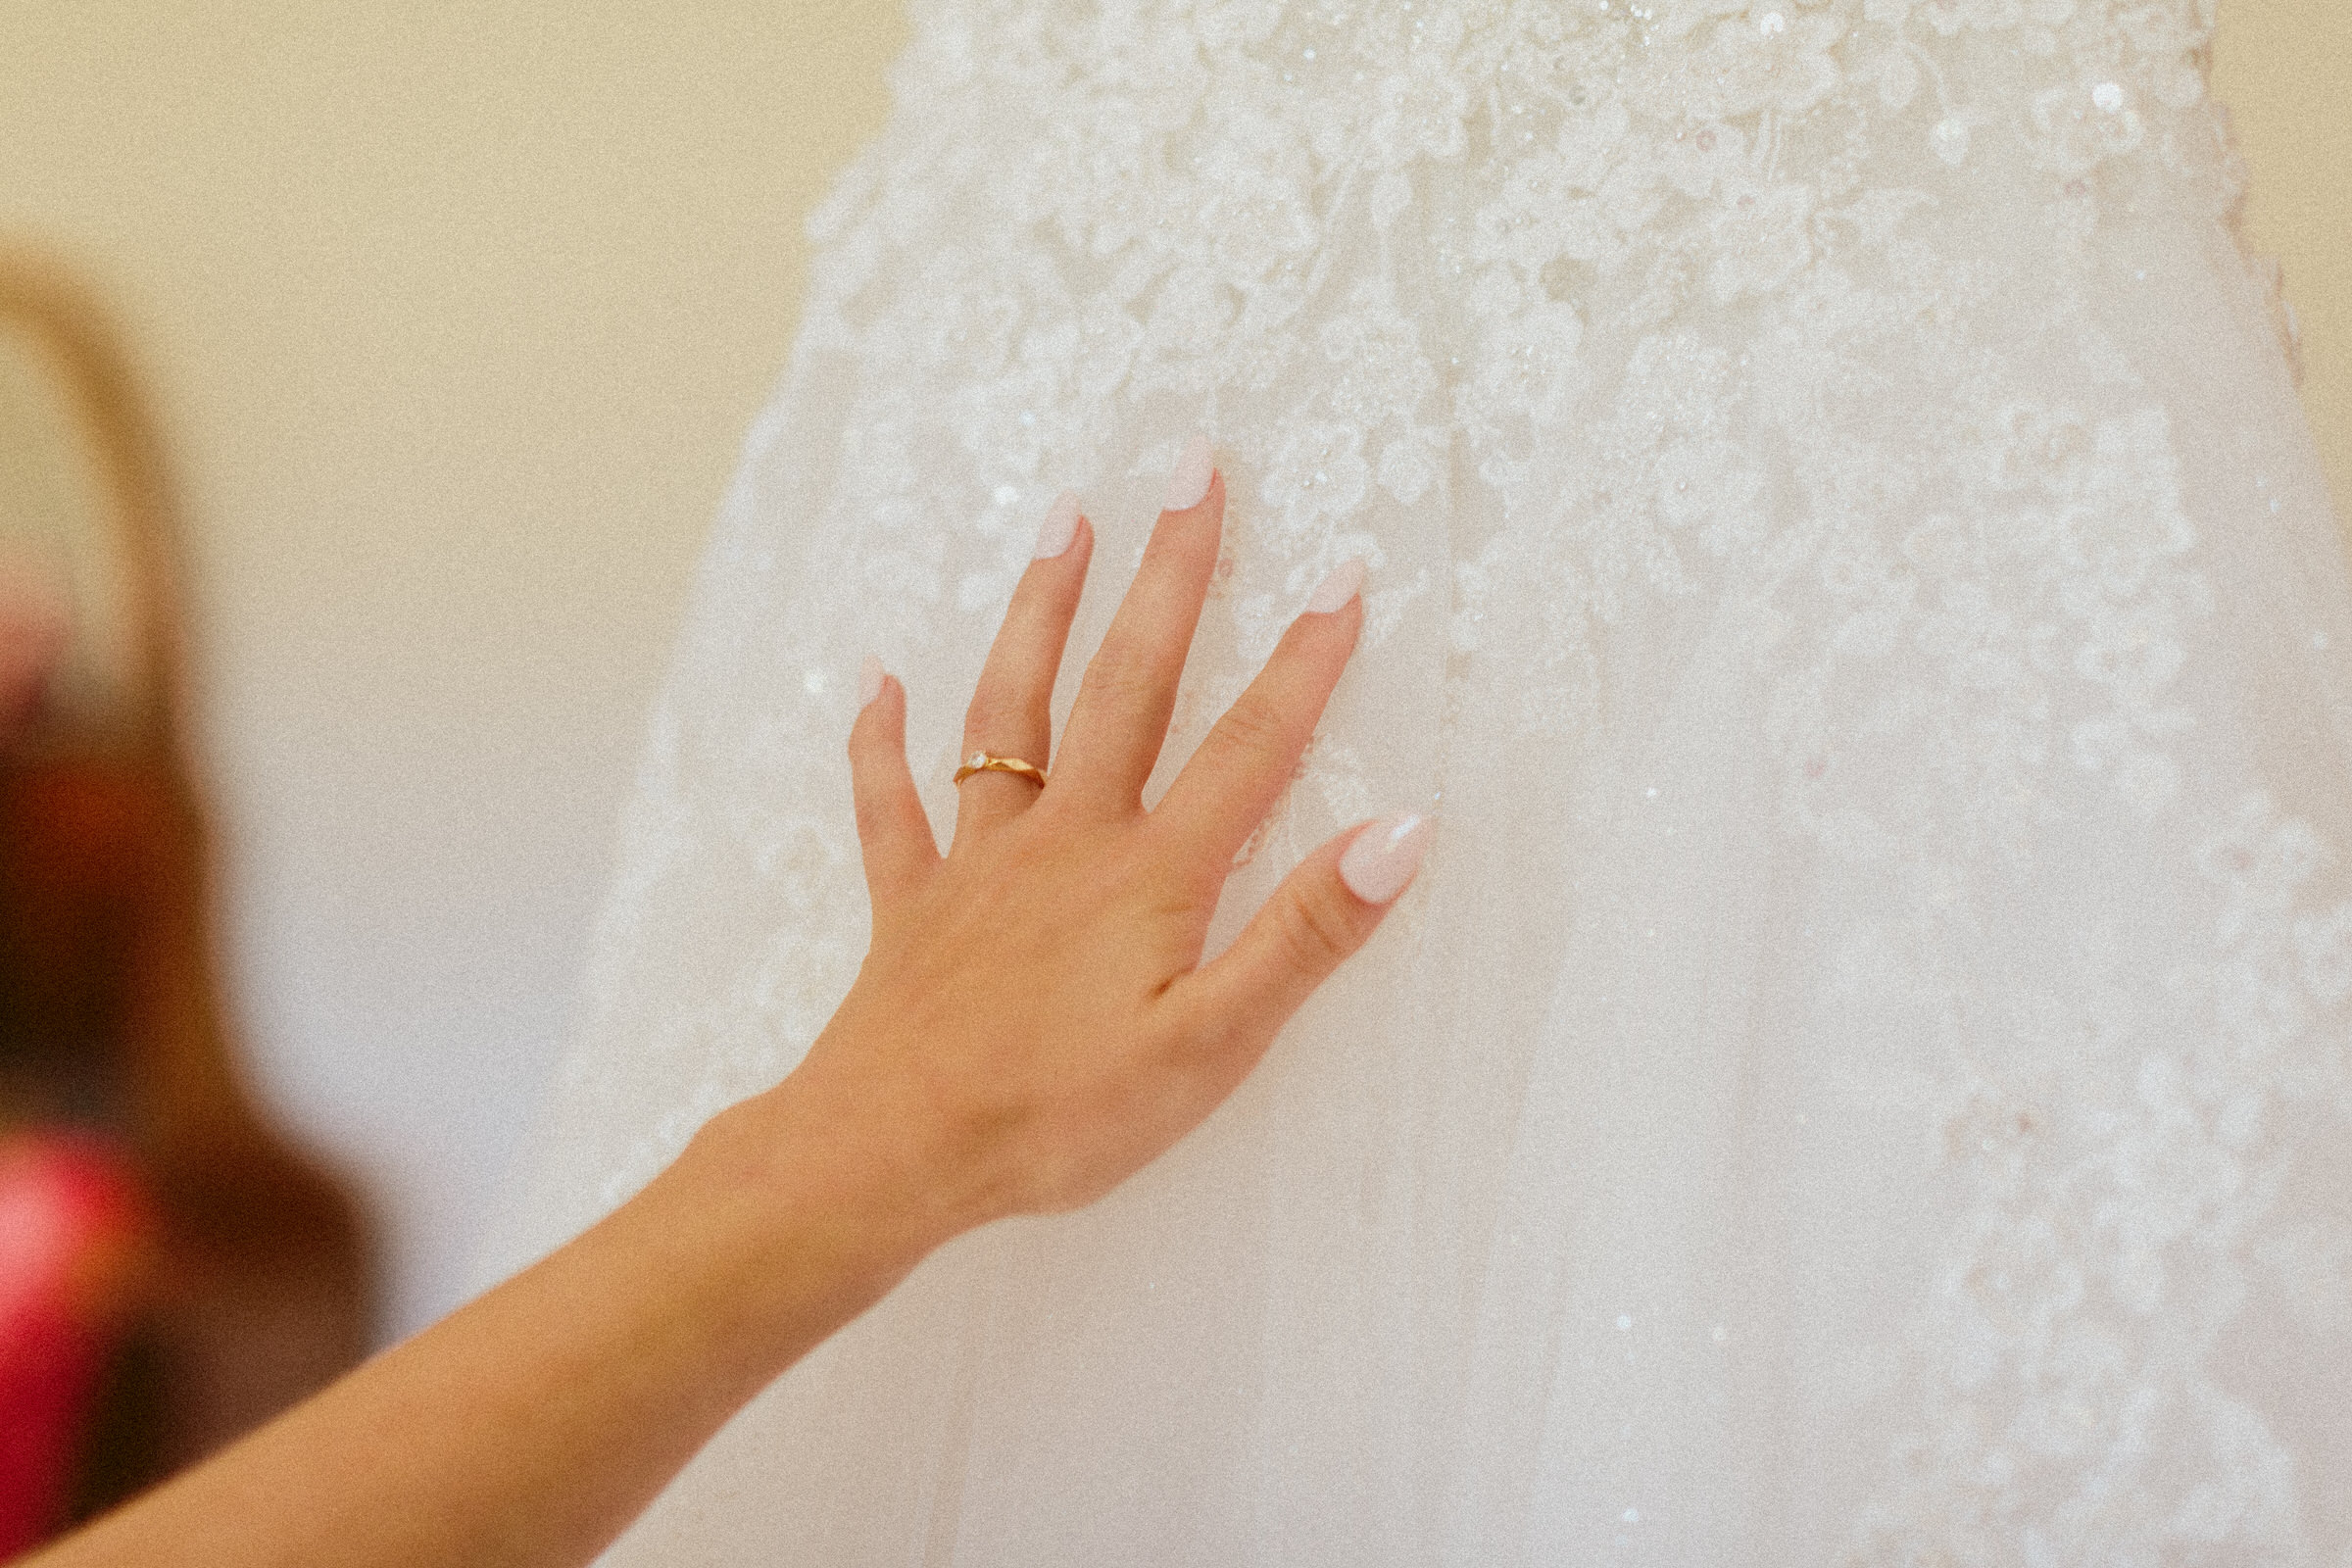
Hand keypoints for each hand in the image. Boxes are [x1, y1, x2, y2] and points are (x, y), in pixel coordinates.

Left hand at [784, 437, 1430, 1249]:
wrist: (892, 1151)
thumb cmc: (1061, 1115)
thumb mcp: (1213, 1045)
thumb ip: (1303, 937)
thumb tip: (1401, 833)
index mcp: (1151, 874)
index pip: (1248, 750)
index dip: (1303, 664)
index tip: (1345, 572)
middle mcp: (1067, 840)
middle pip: (1127, 685)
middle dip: (1170, 577)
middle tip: (1192, 471)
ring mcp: (980, 863)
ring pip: (1009, 713)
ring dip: (1040, 611)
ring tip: (1065, 519)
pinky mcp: (912, 904)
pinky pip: (890, 805)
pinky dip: (879, 740)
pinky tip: (875, 679)